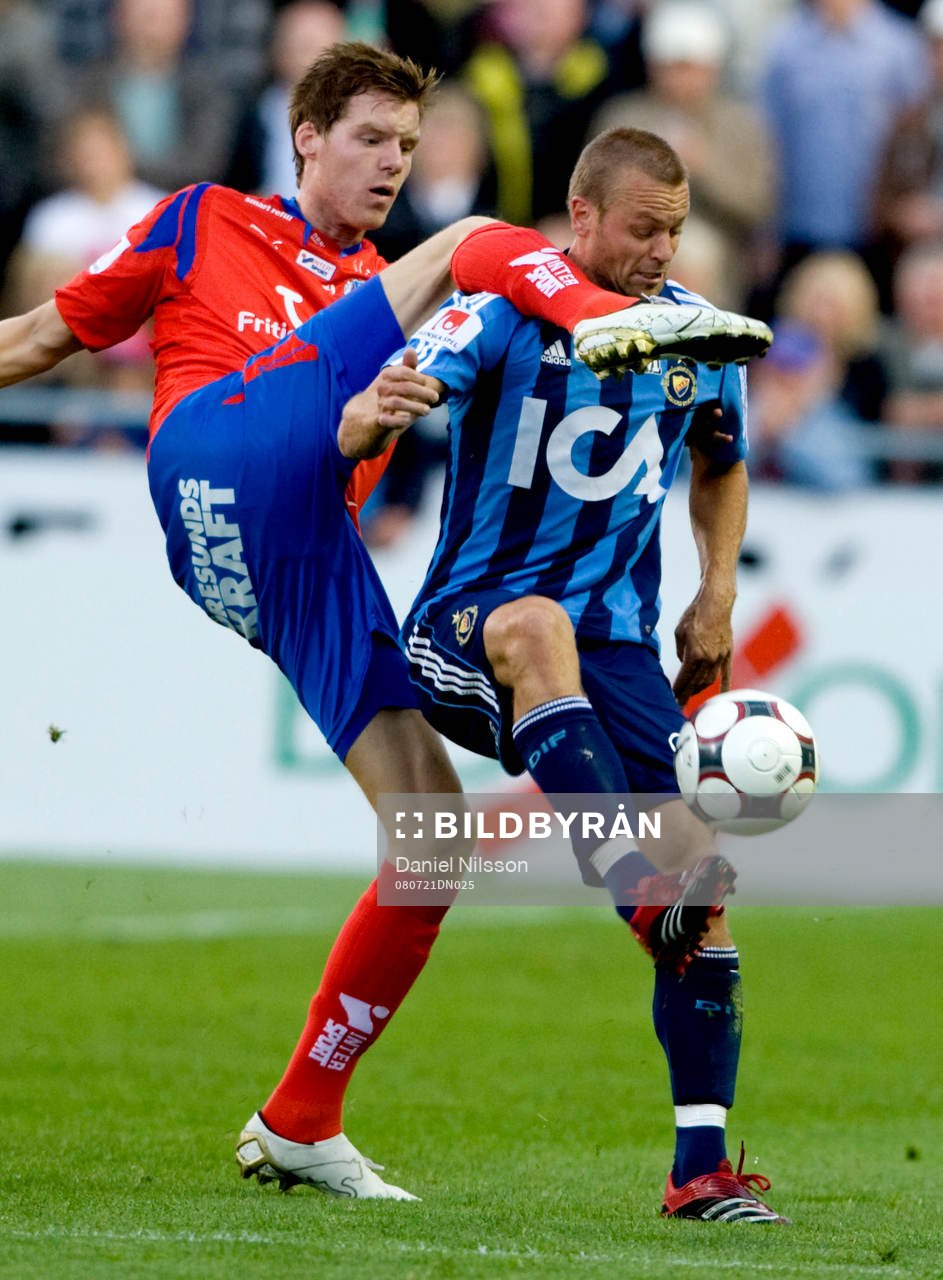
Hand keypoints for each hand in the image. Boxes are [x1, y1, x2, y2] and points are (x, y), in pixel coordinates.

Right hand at [372, 346, 439, 429]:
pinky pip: (387, 420)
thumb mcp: (400, 382)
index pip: (404, 372)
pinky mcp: (379, 421)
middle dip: (422, 392)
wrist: (369, 419)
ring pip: (396, 402)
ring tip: (427, 410)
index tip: (428, 383)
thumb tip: (411, 349)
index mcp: (387, 376)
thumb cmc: (391, 397)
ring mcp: (380, 405)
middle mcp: (382, 389)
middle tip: (435, 397)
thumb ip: (408, 367)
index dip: (418, 377)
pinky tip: (410, 420)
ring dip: (415, 406)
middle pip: (404, 387)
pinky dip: (399, 420)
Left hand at [672, 588, 733, 704]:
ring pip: (710, 680)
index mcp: (694, 654)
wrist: (716, 603)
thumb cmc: (694, 615)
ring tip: (692, 694)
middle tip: (679, 704)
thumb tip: (684, 663)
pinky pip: (727, 673)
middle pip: (696, 683)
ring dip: (700, 689)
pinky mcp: (728, 653)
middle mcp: (709, 659)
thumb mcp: (679, 633)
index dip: (678, 689)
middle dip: (687, 694)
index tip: (672, 698)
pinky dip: (724, 686)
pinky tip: (722, 697)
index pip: (684, 678)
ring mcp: (720, 657)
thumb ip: (681, 652)